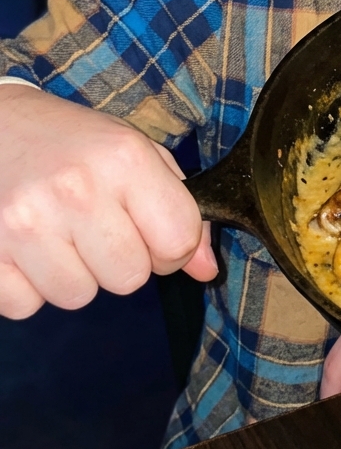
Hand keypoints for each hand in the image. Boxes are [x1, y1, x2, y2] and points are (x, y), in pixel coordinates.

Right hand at [0, 84, 217, 319]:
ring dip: (76, 275)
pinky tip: (28, 247)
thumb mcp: (139, 153)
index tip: (153, 233)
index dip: (174, 248)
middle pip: (130, 278)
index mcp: (126, 159)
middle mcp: (78, 190)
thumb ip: (180, 209)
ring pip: (78, 297)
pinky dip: (29, 286)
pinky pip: (25, 306)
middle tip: (102, 230)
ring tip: (62, 234)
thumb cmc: (75, 141)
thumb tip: (207, 270)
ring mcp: (26, 222)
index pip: (178, 241)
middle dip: (124, 262)